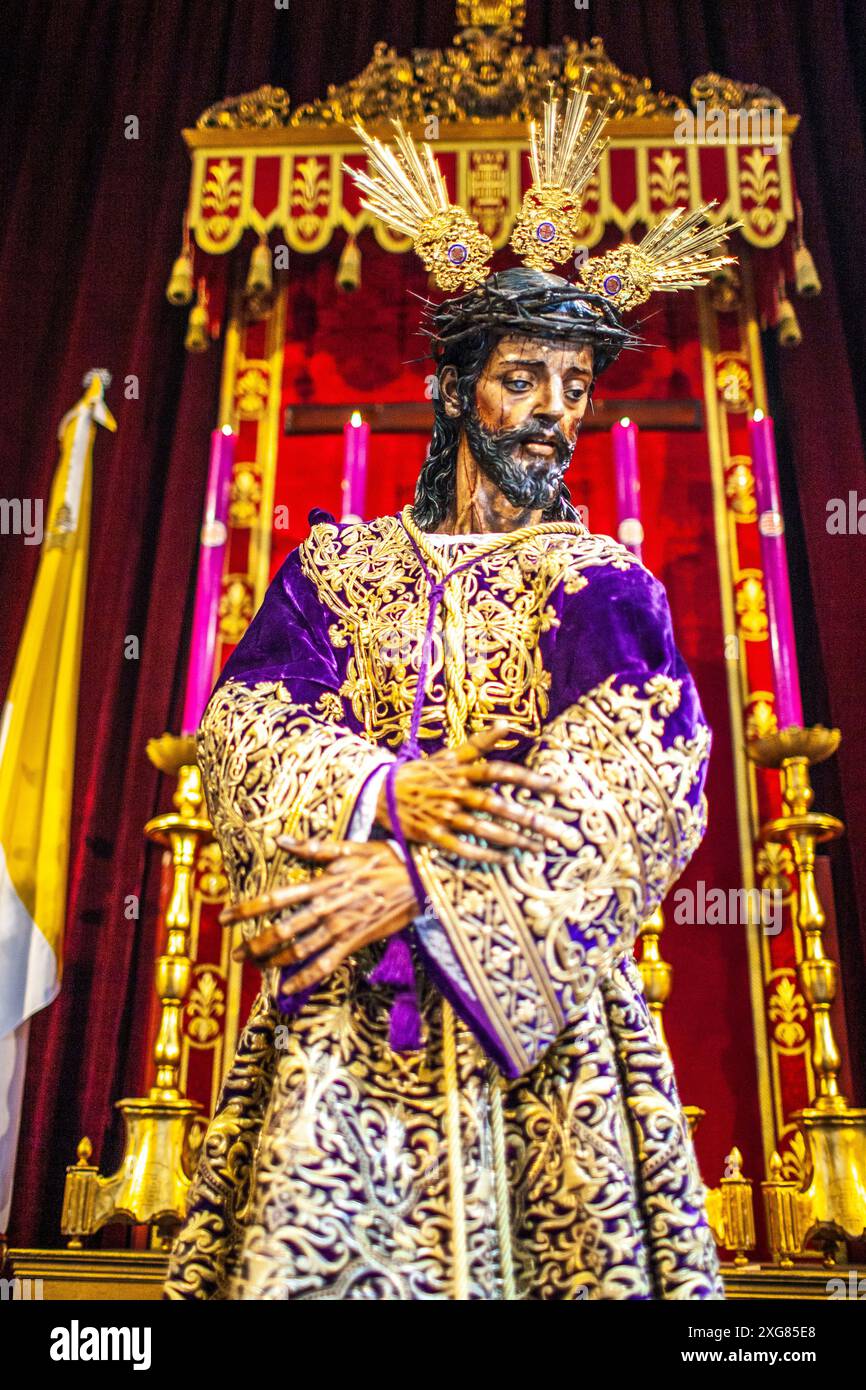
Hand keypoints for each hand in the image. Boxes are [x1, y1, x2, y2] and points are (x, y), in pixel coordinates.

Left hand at [219, 839, 416, 992]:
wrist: (420, 881)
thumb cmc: (384, 860)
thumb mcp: (349, 848)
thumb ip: (313, 848)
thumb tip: (280, 840)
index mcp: (321, 883)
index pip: (275, 897)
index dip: (247, 909)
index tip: (225, 917)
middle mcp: (326, 908)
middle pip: (281, 930)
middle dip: (254, 944)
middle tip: (235, 955)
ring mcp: (340, 927)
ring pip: (298, 950)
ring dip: (273, 962)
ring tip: (256, 968)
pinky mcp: (355, 942)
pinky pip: (325, 965)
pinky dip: (304, 979)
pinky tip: (287, 989)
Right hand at [376, 720, 579, 862]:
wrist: (376, 791)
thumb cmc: (419, 773)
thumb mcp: (448, 753)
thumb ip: (479, 742)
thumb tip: (508, 724)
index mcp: (461, 770)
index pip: (501, 772)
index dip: (530, 780)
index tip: (558, 789)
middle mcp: (456, 791)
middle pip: (500, 805)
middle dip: (532, 819)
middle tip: (561, 832)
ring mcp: (444, 814)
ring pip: (486, 829)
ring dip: (515, 840)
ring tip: (540, 848)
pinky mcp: (433, 835)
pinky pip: (463, 848)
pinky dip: (485, 855)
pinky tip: (506, 861)